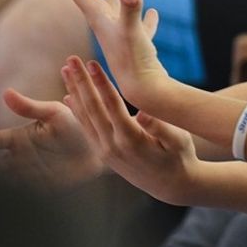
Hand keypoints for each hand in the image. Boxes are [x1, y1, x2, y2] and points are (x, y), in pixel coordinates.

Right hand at [0, 88, 104, 189]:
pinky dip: (15, 198)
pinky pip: (25, 194)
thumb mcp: (54, 113)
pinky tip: (6, 202)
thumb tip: (5, 92)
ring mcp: (30, 173)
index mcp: (19, 138)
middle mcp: (20, 157)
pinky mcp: (43, 188)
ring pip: (5, 183)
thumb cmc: (77, 124)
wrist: (101, 145)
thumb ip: (30, 107)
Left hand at [52, 0, 165, 105]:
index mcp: (96, 16)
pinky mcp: (136, 47)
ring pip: (112, 9)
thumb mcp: (133, 34)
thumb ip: (131, 12)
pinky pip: (139, 27)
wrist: (146, 93)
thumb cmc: (137, 64)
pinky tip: (154, 12)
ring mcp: (120, 36)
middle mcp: (104, 24)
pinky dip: (144, 17)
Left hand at [60, 55, 199, 204]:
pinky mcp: (104, 154)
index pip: (111, 105)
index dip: (101, 83)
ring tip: (66, 71)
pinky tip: (69, 97)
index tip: (92, 63)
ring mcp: (105, 151)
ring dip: (74, 92)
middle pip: (91, 108)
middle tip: (71, 60)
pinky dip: (76, 111)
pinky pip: (86, 128)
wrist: (172, 186)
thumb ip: (161, 127)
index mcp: (131, 139)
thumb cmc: (180, 158)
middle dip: (81, 82)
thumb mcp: (178, 141)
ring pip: (85, 117)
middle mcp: (112, 146)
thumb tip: (143, 113)